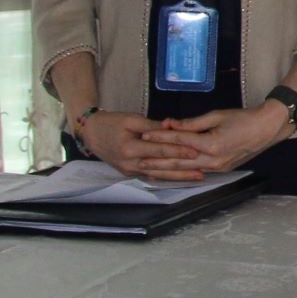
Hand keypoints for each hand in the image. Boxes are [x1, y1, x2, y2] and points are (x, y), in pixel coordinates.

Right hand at [77, 110, 194, 177]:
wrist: (91, 133)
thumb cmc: (112, 123)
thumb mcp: (131, 119)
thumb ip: (152, 126)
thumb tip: (172, 127)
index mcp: (129, 148)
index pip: (159, 150)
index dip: (178, 151)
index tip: (195, 151)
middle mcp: (130, 163)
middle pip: (161, 167)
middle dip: (183, 169)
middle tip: (203, 169)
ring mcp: (129, 170)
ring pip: (157, 175)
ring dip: (177, 177)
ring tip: (197, 177)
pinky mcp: (130, 172)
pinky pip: (151, 175)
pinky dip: (166, 177)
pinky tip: (180, 178)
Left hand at [136, 103, 290, 178]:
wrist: (268, 128)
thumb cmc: (244, 118)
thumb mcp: (217, 115)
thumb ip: (192, 123)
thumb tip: (171, 124)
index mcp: (212, 144)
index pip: (179, 142)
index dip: (160, 137)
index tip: (145, 134)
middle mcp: (212, 160)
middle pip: (178, 162)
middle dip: (156, 161)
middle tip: (137, 160)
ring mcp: (216, 168)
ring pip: (185, 170)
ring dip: (165, 171)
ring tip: (147, 170)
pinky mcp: (220, 170)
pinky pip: (196, 172)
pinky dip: (180, 172)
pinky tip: (169, 173)